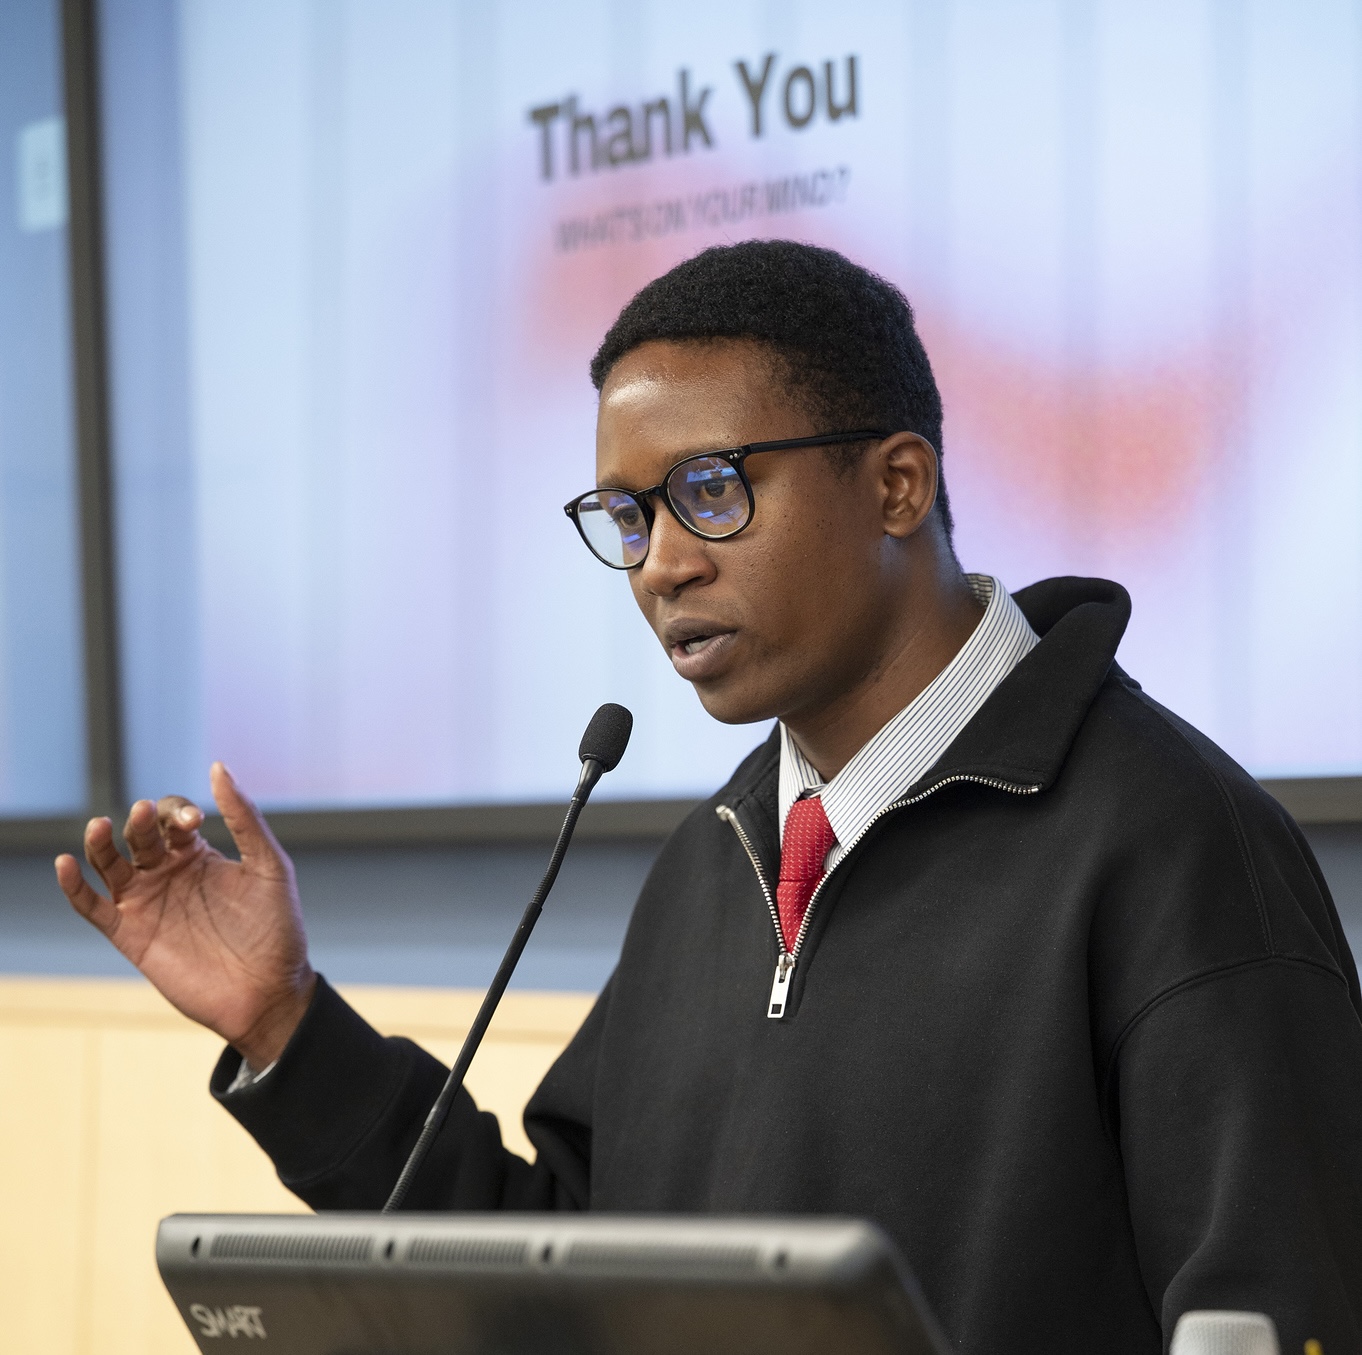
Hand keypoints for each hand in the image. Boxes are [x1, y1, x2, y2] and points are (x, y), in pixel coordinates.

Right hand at [54, 762, 315, 1068]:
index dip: (175, 811)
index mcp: (199, 854)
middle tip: (144, 816)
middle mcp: (169, 874)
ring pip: (109, 863)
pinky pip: (91, 907)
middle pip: (138, 835)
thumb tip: (217, 767)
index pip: (171, 817)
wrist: (268, 991)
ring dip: (100, 842)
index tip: (194, 822)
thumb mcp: (268, 865)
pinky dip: (73, 886)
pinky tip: (66, 863)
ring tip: (101, 826)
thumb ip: (244, 817)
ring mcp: (147, 903)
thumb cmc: (276, 928)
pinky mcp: (130, 935)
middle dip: (139, 822)